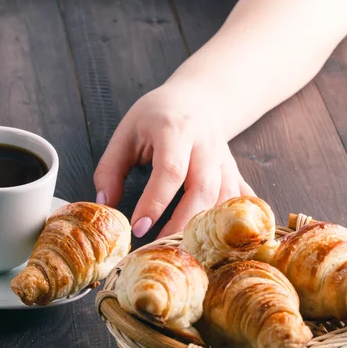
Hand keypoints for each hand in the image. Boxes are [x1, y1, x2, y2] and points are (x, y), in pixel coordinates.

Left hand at [94, 83, 254, 237]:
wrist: (199, 96)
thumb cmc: (157, 114)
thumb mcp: (126, 132)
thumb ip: (110, 169)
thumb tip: (104, 205)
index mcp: (175, 129)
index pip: (170, 170)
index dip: (155, 201)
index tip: (138, 227)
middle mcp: (205, 144)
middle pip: (204, 187)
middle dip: (183, 222)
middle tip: (161, 248)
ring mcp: (224, 158)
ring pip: (227, 197)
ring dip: (209, 228)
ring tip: (185, 251)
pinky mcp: (234, 171)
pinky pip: (242, 200)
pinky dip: (236, 222)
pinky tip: (225, 243)